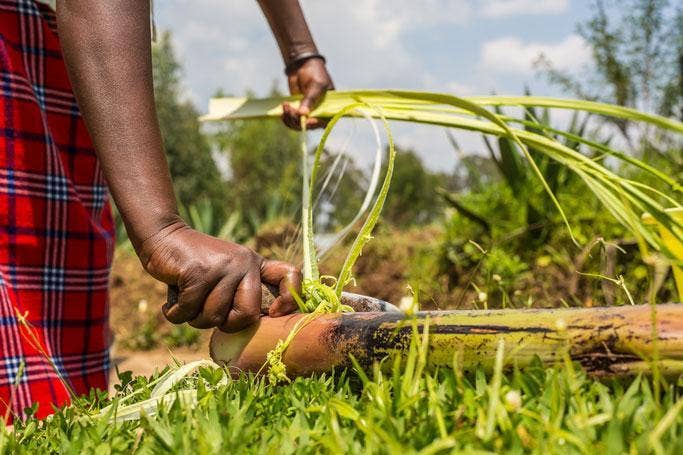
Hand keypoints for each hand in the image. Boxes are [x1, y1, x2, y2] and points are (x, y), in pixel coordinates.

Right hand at [139, 217, 301, 331]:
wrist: (163, 238)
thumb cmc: (196, 267)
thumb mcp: (226, 273)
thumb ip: (241, 293)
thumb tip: (255, 328)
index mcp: (255, 264)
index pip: (291, 275)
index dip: (289, 300)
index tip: (273, 313)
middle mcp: (244, 263)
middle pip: (248, 315)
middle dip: (226, 324)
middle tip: (209, 313)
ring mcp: (222, 267)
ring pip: (213, 318)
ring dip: (194, 319)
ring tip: (188, 301)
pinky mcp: (197, 272)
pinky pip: (188, 312)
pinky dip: (175, 314)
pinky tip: (172, 301)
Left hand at [283, 57, 333, 129]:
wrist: (302, 65)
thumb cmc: (314, 73)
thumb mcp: (316, 85)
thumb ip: (310, 99)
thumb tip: (303, 114)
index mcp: (328, 108)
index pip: (323, 122)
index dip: (314, 124)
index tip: (306, 119)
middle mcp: (318, 113)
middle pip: (308, 126)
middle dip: (297, 120)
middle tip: (289, 109)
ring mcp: (307, 112)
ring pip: (298, 124)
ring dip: (289, 118)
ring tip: (285, 106)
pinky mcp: (297, 110)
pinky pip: (291, 120)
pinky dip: (286, 116)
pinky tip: (284, 106)